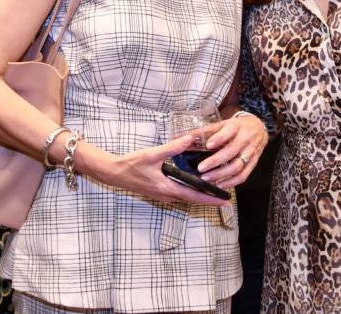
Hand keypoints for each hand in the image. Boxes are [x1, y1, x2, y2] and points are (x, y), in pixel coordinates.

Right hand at [96, 133, 231, 206]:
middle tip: (226, 198)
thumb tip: (190, 139)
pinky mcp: (159, 191)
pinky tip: (195, 184)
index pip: (195, 196)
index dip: (211, 199)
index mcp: (167, 188)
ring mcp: (163, 195)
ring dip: (200, 196)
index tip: (225, 201)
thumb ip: (173, 147)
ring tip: (215, 191)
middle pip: (193, 200)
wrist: (114, 173)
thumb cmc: (132, 164)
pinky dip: (190, 192)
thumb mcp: (153, 154)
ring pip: (186, 198)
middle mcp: (167, 195)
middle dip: (210, 199)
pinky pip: (179, 194)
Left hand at [195, 112, 268, 188]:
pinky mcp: (253, 163)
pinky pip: (243, 176)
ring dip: (221, 174)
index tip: (208, 145)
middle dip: (215, 161)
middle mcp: (245, 140)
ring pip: (237, 166)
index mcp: (236, 127)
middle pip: (231, 152)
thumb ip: (205, 131)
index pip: (228, 132)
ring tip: (207, 178)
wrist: (259, 128)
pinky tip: (220, 185)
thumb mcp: (223, 124)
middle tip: (201, 168)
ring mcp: (250, 153)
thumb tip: (183, 137)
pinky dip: (231, 183)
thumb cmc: (237, 127)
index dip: (219, 138)